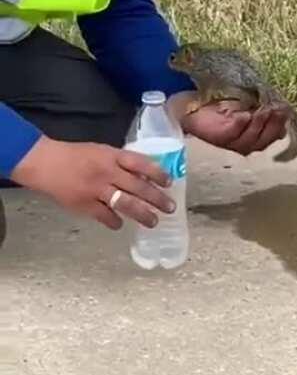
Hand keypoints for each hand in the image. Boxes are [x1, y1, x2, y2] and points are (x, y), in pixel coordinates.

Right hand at [11, 136, 175, 230]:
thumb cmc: (76, 155)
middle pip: (138, 187)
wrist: (47, 163)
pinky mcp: (85, 205)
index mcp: (111, 156)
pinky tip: (120, 224)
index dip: (157, 173)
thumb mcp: (101, 150)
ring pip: (126, 204)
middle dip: (157, 199)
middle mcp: (107, 172)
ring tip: (154, 221)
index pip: (140, 163)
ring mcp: (96, 190)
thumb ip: (121, 161)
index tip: (169, 182)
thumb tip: (144, 174)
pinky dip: (115, 221)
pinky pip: (105, 216)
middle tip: (170, 208)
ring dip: (142, 214)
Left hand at [169, 94, 288, 156]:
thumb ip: (264, 109)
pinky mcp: (220, 138)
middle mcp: (246, 143)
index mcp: (256, 136)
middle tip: (277, 108)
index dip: (281, 123)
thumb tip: (284, 110)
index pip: (274, 135)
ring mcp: (233, 143)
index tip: (286, 109)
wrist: (195, 105)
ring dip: (259, 123)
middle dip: (273, 124)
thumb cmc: (223, 104)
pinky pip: (234, 133)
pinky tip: (245, 115)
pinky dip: (241, 124)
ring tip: (263, 109)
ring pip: (251, 138)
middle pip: (265, 139)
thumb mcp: (248, 104)